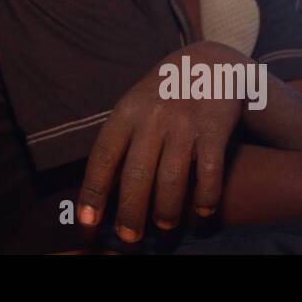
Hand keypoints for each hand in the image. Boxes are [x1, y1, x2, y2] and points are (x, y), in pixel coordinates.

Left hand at [77, 41, 247, 242]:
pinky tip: (201, 213)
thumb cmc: (162, 95)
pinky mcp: (214, 128)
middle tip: (129, 239)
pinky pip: (209, 172)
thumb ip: (119, 141)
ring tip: (164, 226)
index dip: (93, 192)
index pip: (103, 157)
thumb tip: (98, 192)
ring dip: (166, 211)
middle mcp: (152, 117)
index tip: (87, 222)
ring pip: (171, 179)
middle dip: (131, 212)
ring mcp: (184, 122)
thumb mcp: (134, 106)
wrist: (209, 62)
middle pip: (136, 174)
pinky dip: (205, 198)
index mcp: (126, 112)